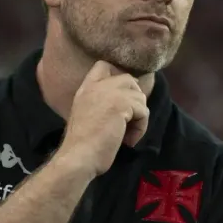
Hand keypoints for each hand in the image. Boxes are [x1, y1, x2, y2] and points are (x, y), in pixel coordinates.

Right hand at [57, 60, 149, 175]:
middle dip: (134, 100)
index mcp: (86, 88)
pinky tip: (128, 140)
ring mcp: (110, 93)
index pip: (103, 65)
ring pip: (140, 97)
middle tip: (127, 121)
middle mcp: (97, 86)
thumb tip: (127, 102)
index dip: (117, 76)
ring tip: (126, 135)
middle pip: (129, 79)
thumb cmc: (83, 144)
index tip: (121, 99)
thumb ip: (102, 102)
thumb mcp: (88, 114)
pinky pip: (143, 111)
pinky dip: (140, 128)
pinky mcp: (122, 104)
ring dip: (138, 118)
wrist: (79, 156)